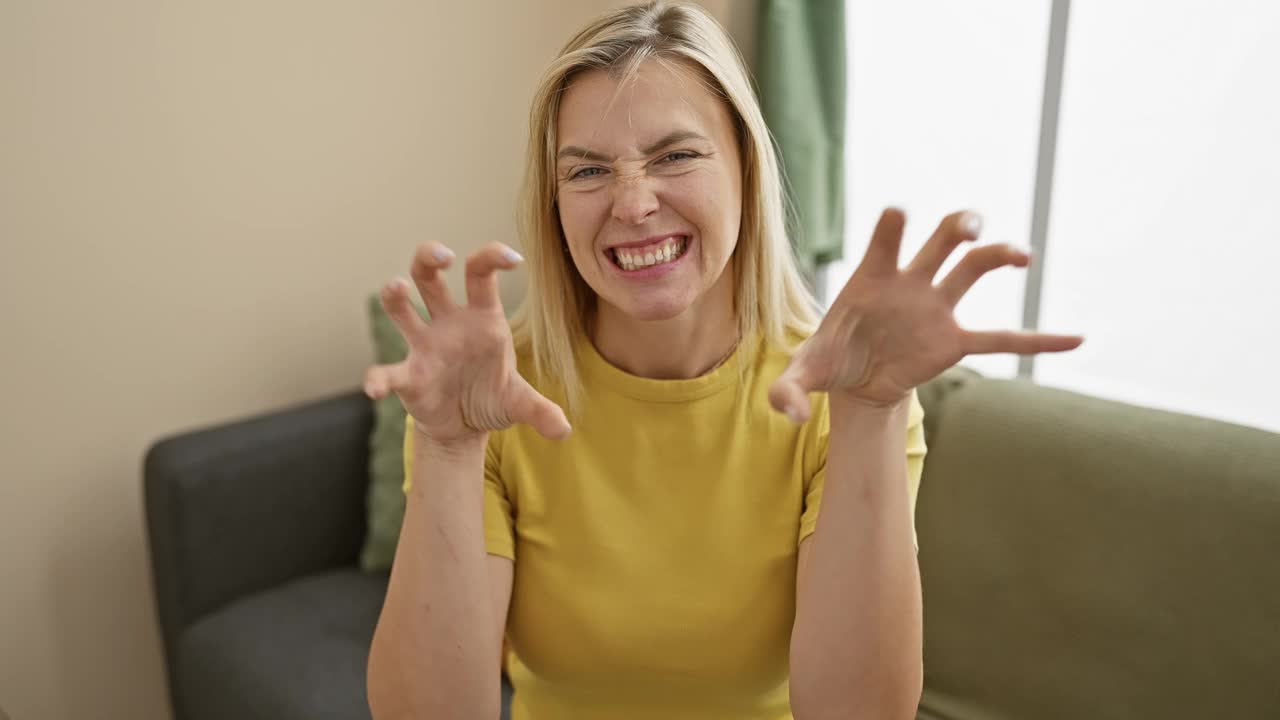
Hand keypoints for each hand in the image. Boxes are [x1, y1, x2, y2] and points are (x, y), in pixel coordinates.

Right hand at [363, 242, 571, 446]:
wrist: (465, 427)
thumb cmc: (492, 398)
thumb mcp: (519, 403)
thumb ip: (540, 410)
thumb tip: (563, 431)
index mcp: (481, 318)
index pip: (481, 274)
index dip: (492, 257)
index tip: (512, 257)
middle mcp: (448, 323)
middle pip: (430, 276)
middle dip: (430, 256)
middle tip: (443, 255)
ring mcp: (424, 346)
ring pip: (401, 308)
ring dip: (395, 295)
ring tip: (397, 288)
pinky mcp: (408, 376)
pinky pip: (388, 372)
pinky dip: (378, 379)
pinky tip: (375, 389)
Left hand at [769, 208, 1083, 417]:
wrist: (853, 381)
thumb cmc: (828, 362)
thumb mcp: (802, 375)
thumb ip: (788, 390)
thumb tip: (787, 413)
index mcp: (872, 277)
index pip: (885, 238)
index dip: (892, 224)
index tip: (897, 213)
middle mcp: (910, 284)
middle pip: (941, 242)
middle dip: (959, 227)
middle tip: (972, 226)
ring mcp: (936, 309)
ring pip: (974, 271)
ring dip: (999, 256)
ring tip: (1022, 255)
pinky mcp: (954, 341)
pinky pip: (1001, 339)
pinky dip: (1037, 339)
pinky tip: (1076, 339)